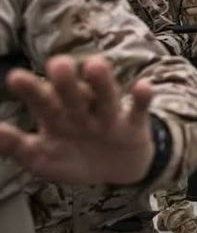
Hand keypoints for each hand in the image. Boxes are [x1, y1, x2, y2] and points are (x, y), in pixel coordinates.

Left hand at [0, 55, 155, 184]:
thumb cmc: (74, 158)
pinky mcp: (134, 125)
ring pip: (106, 98)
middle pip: (73, 96)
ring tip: (96, 66)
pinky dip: (142, 99)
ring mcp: (108, 117)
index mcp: (57, 117)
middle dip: (66, 82)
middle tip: (58, 64)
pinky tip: (143, 87)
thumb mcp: (41, 158)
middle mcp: (82, 111)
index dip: (31, 90)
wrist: (118, 169)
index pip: (42, 102)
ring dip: (102, 83)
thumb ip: (16, 146)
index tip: (16, 77)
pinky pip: (138, 110)